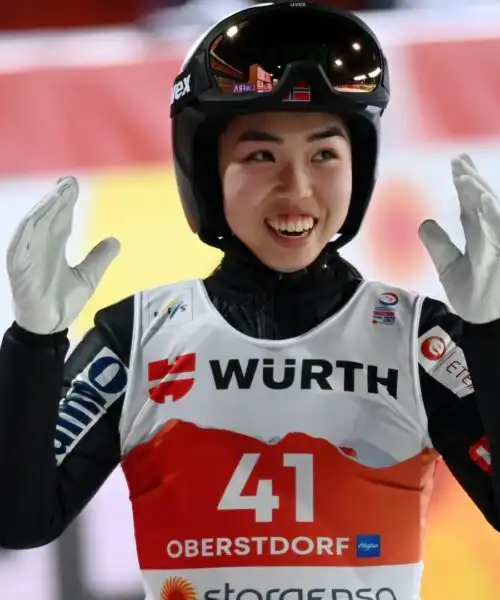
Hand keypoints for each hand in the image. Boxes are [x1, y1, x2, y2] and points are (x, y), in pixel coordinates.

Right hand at [6, 177, 119, 333]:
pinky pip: (22, 245)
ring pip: (34, 226)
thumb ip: (99, 258)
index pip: (59, 218)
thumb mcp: (88, 277)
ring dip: (45, 209)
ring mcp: (27, 256)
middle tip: (69, 182)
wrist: (50, 328)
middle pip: (47, 217)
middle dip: (57, 199)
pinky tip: (39, 218)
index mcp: (52, 246)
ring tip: (59, 194)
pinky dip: (29, 231)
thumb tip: (115, 240)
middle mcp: (38, 247)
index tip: (74, 184)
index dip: (66, 201)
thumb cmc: (63, 303)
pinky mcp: (19, 268)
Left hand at [418, 154, 499, 323]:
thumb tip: (424, 222)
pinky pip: (499, 230)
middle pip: (482, 201)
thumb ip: (438, 244)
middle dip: (471, 180)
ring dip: (479, 192)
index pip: (472, 204)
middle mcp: (492, 236)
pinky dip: (492, 214)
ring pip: (493, 211)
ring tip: (464, 176)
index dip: (464, 183)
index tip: (456, 163)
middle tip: (458, 159)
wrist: (488, 325)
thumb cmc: (474, 298)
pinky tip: (483, 200)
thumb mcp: (450, 268)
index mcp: (480, 236)